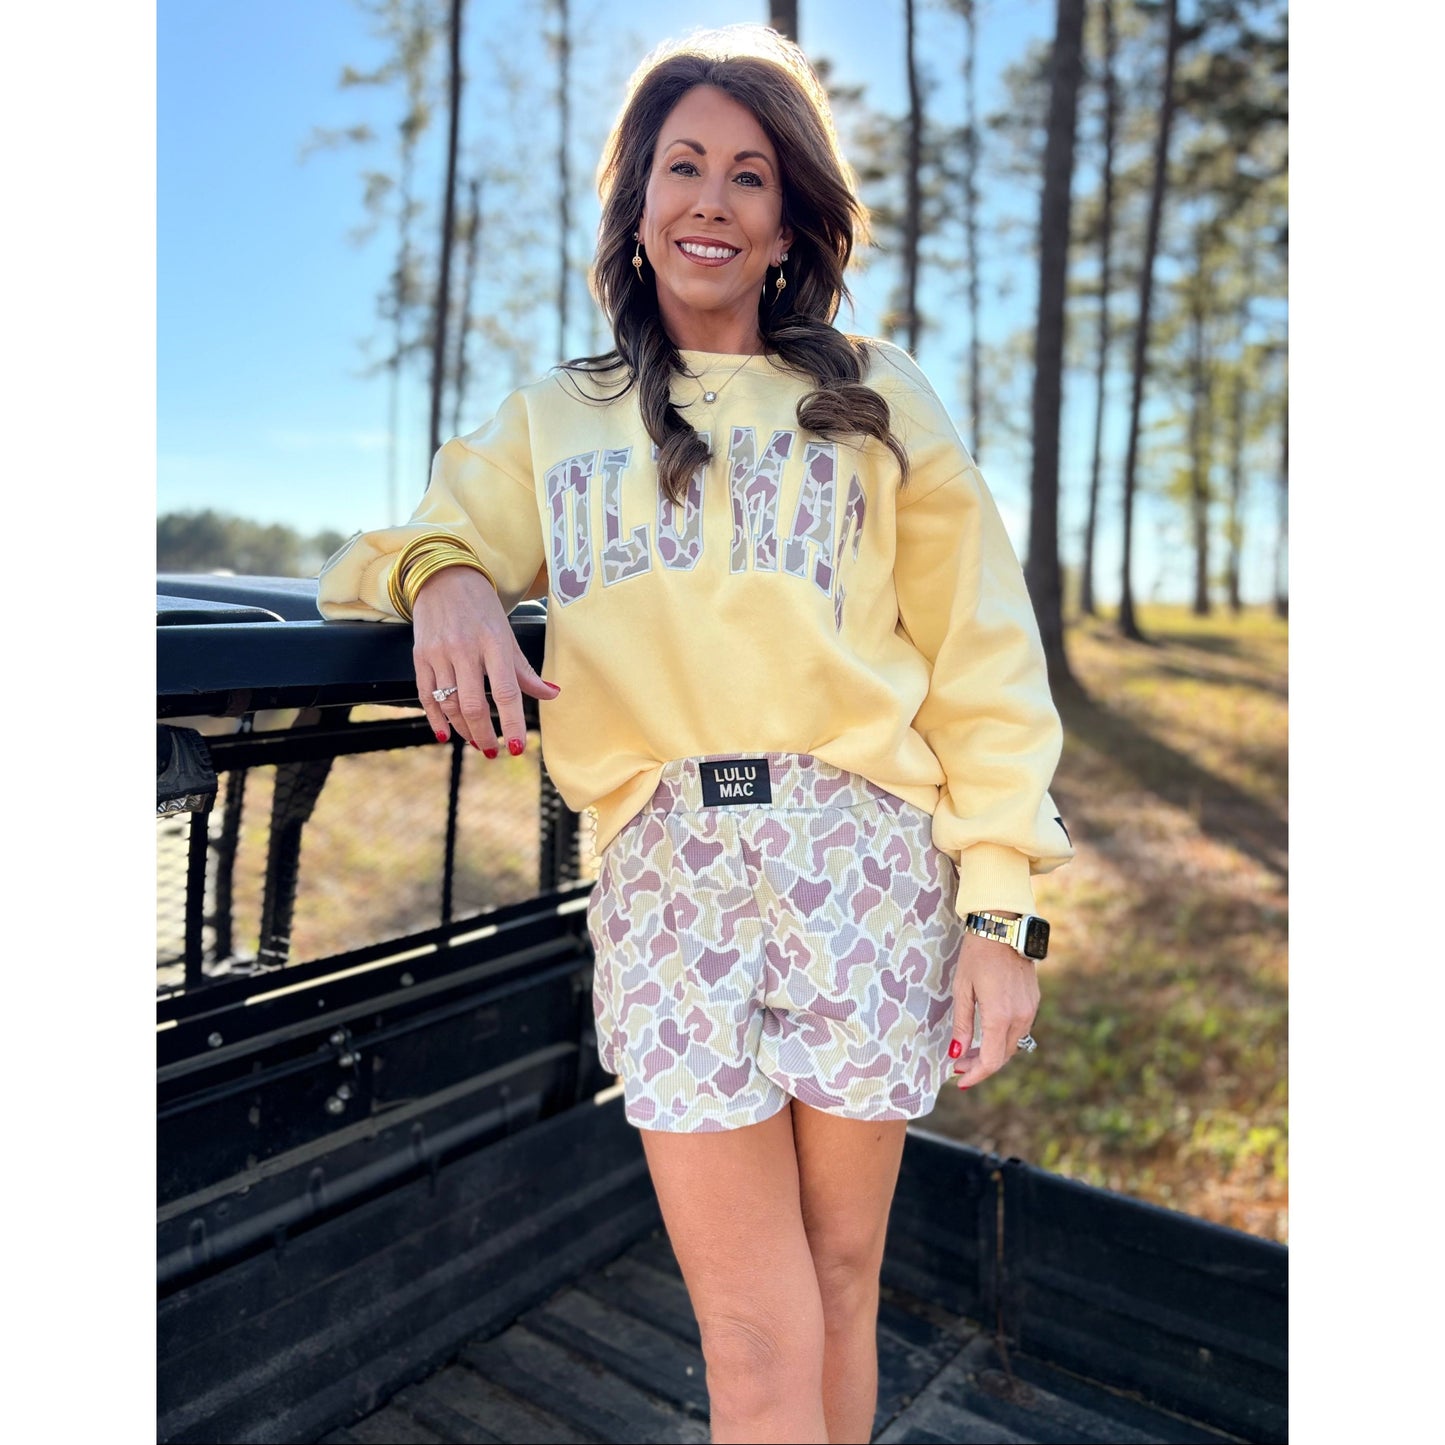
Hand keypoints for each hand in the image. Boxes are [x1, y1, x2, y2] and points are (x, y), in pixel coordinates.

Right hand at [410, 565, 559, 753]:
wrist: (443, 578)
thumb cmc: (481, 608)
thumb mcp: (507, 635)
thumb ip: (525, 670)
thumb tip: (552, 694)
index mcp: (493, 643)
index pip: (505, 691)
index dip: (511, 722)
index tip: (516, 747)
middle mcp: (464, 649)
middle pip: (472, 704)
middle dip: (484, 734)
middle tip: (494, 750)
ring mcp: (439, 653)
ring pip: (449, 704)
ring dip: (463, 730)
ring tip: (477, 741)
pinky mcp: (420, 657)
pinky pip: (426, 695)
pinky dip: (436, 718)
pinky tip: (446, 733)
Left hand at [948, 931, 1039, 1088]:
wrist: (1004, 928)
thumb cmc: (977, 955)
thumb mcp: (962, 989)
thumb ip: (961, 1024)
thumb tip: (955, 1054)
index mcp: (999, 1016)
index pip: (991, 1060)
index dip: (975, 1074)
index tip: (960, 1080)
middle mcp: (1020, 1017)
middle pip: (1002, 1056)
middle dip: (980, 1065)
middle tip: (958, 1065)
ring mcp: (1030, 1009)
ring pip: (1012, 1045)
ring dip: (992, 1053)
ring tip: (969, 1052)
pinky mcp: (1033, 1002)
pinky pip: (1020, 1030)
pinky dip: (1003, 1039)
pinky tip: (987, 1035)